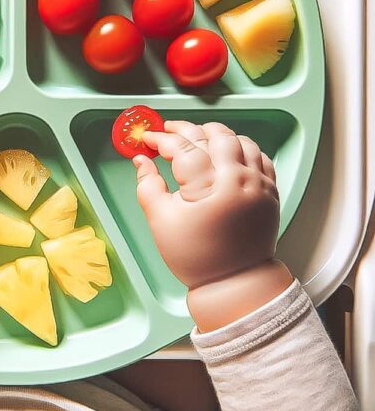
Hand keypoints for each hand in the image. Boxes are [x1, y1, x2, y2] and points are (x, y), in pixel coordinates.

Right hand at [135, 121, 291, 330]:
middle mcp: (237, 178)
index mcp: (209, 186)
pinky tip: (226, 151)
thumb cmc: (195, 256)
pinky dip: (241, 146)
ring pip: (239, 139)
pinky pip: (259, 155)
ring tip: (197, 136)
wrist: (235, 282)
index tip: (147, 138)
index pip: (182, 147)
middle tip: (168, 130)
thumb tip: (141, 160)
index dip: (161, 138)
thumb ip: (147, 185)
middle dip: (186, 128)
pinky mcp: (270, 190)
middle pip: (212, 135)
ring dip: (215, 133)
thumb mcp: (160, 221)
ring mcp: (258, 183)